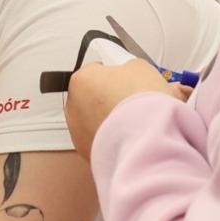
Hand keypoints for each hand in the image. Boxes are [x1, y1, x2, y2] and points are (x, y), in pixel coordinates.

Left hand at [65, 60, 189, 160]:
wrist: (146, 140)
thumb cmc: (141, 103)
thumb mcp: (141, 68)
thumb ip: (128, 68)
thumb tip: (129, 73)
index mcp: (82, 79)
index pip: (96, 71)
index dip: (115, 76)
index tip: (127, 82)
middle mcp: (73, 105)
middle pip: (93, 97)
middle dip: (110, 99)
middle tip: (133, 103)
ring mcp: (77, 131)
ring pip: (95, 121)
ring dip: (111, 121)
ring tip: (134, 123)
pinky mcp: (87, 152)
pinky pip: (100, 141)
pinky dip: (112, 140)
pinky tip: (129, 138)